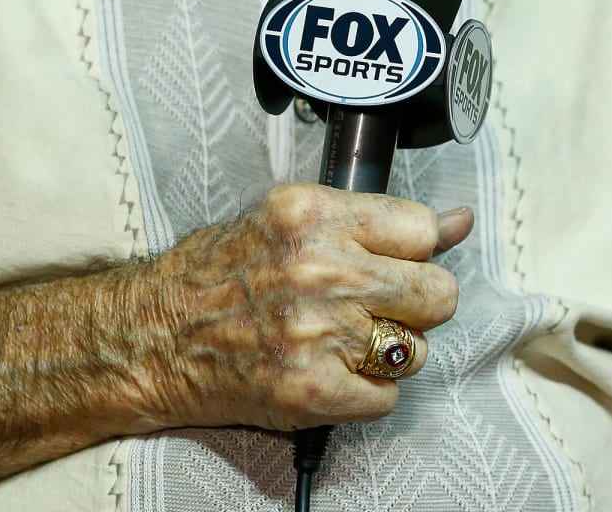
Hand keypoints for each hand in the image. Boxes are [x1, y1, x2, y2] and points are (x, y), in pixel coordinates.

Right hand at [115, 184, 473, 433]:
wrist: (155, 335)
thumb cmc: (218, 273)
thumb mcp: (290, 218)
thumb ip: (372, 220)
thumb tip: (456, 221)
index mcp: (313, 214)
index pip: (422, 229)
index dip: (418, 250)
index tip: (403, 260)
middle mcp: (320, 268)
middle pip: (437, 293)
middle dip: (416, 303)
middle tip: (376, 305)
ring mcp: (318, 331)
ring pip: (417, 349)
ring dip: (389, 351)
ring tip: (342, 339)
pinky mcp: (312, 388)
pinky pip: (386, 397)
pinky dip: (364, 392)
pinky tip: (329, 371)